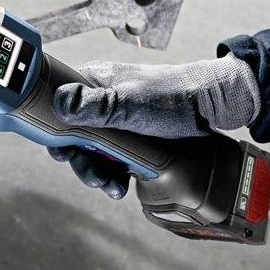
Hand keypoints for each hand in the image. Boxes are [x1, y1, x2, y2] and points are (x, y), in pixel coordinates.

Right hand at [48, 54, 260, 198]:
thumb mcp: (129, 104)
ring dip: (98, 171)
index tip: (63, 153)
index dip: (57, 133)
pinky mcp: (132, 135)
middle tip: (94, 178)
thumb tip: (60, 104)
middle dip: (82, 161)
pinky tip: (121, 184)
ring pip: (95, 150)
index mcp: (94, 82)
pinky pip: (114, 157)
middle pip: (76, 135)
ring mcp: (117, 119)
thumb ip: (94, 106)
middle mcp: (102, 99)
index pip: (60, 107)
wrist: (212, 106)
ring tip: (111, 187)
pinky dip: (114, 172)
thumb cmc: (171, 97)